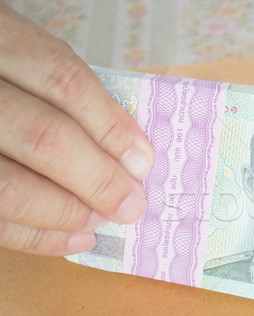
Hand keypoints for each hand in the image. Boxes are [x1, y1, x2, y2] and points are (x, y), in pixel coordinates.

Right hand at [0, 3, 152, 255]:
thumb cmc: (0, 67)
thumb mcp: (28, 55)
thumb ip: (69, 94)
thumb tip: (130, 154)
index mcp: (1, 41)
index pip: (64, 82)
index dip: (111, 127)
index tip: (142, 162)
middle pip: (44, 137)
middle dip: (99, 179)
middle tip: (131, 205)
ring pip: (11, 186)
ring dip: (68, 212)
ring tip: (101, 220)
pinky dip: (37, 237)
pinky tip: (76, 238)